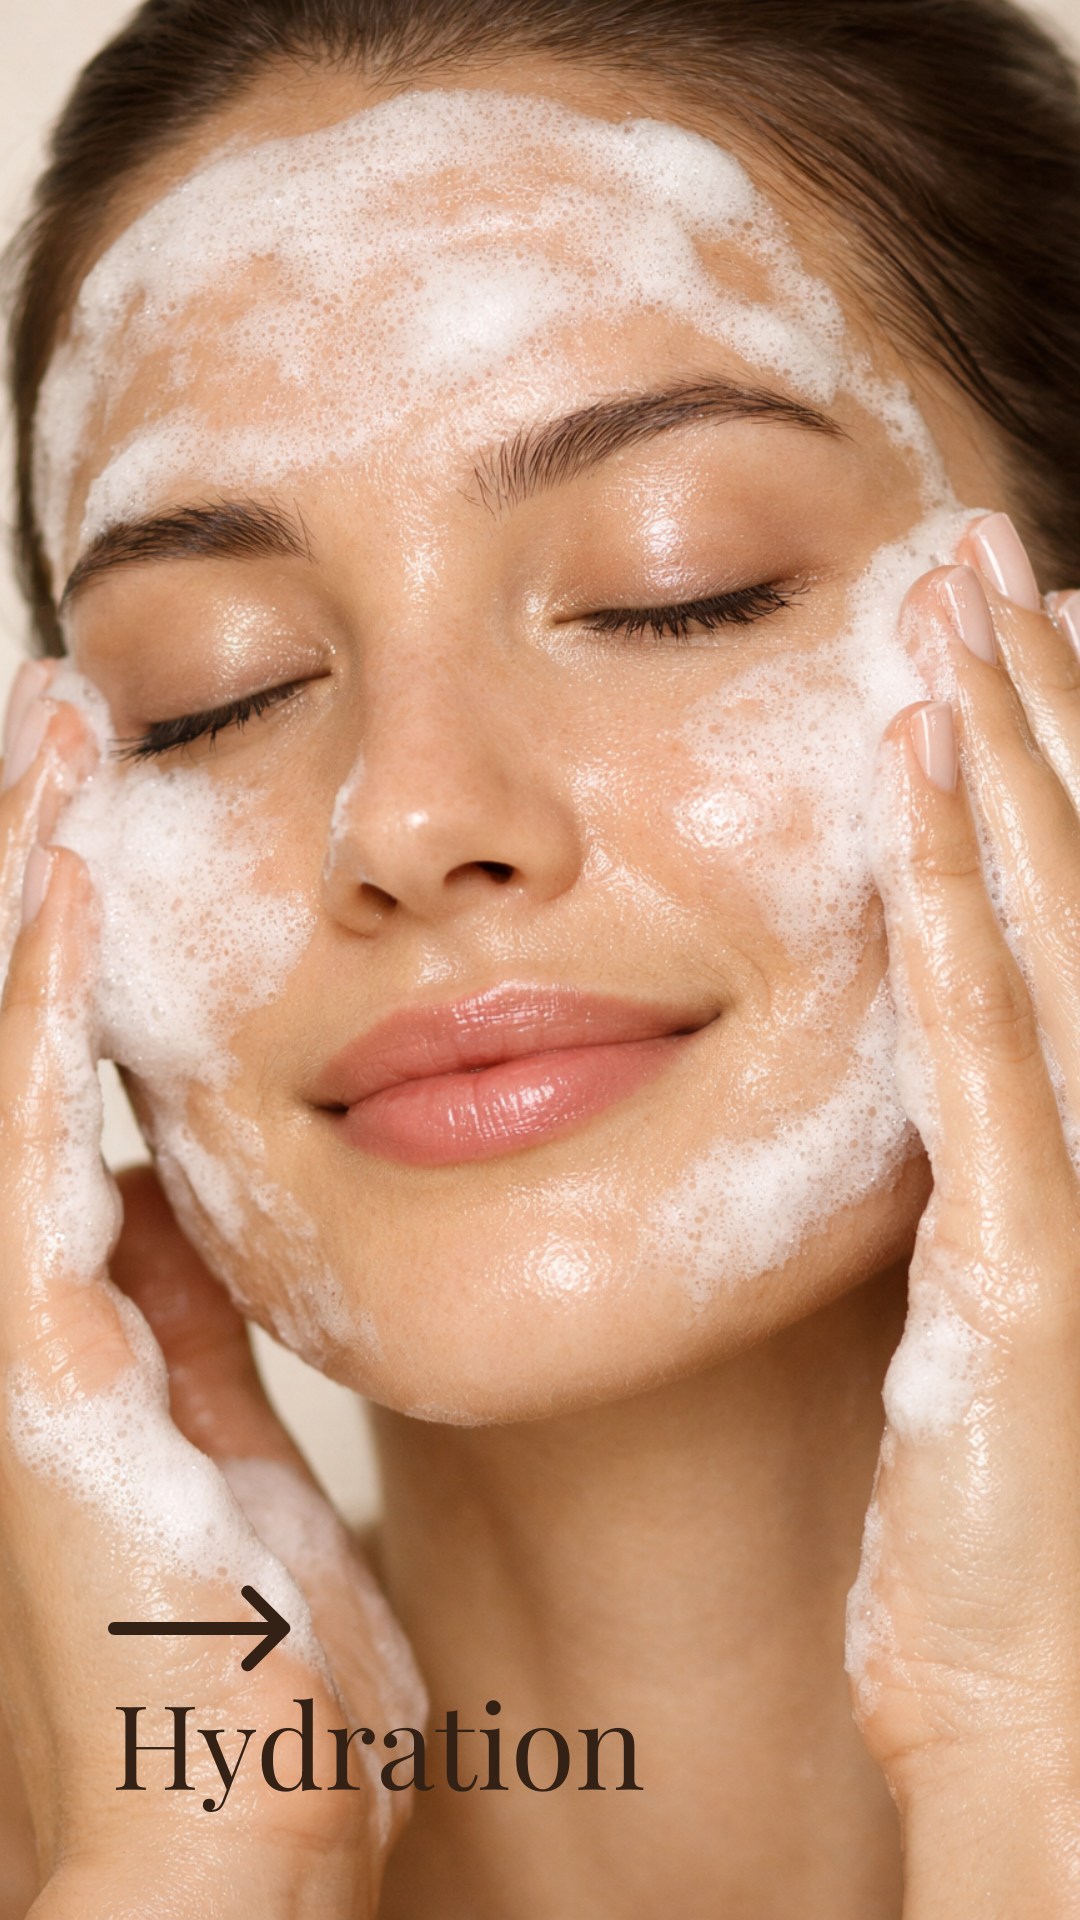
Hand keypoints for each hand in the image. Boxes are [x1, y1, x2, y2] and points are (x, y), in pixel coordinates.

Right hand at [0, 672, 422, 1917]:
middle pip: (12, 1023)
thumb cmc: (253, 1663)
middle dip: (24, 854)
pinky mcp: (42, 1369)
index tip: (98, 782)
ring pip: (1, 1054)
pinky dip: (44, 1019)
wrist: (235, 1844)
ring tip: (45, 733)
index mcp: (81, 1296)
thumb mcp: (235, 1442)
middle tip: (52, 700)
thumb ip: (184, 1312)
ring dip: (21, 888)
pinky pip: (34, 1156)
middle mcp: (25, 1290)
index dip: (65, 914)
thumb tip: (166, 1185)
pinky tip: (70, 896)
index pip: (59, 1057)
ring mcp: (19, 1325)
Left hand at [848, 516, 1079, 1913]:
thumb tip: (940, 1026)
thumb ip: (981, 1153)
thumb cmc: (1009, 1520)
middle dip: (1035, 701)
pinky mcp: (1038, 1269)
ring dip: (999, 759)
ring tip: (945, 612)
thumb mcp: (996, 1298)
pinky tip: (920, 788)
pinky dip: (957, 909)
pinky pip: (989, 1051)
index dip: (1065, 752)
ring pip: (1050, 924)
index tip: (1012, 626)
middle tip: (974, 552)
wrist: (1040, 1708)